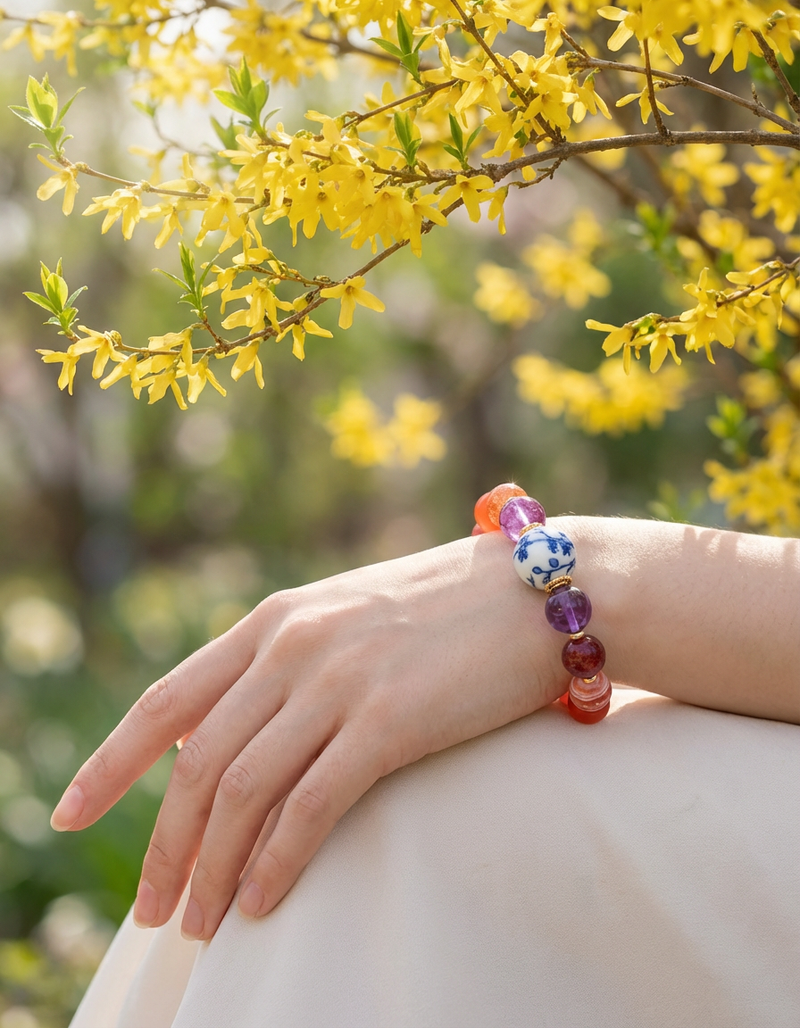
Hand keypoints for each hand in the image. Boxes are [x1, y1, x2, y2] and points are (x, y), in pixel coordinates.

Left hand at [50, 533, 567, 939]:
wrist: (540, 591)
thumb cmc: (446, 610)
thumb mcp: (345, 618)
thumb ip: (285, 663)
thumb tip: (229, 730)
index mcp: (274, 619)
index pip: (166, 701)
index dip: (111, 764)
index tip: (70, 815)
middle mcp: (292, 646)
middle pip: (199, 764)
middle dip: (166, 845)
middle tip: (153, 909)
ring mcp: (338, 681)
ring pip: (244, 791)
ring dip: (212, 868)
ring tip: (199, 922)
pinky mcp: (389, 721)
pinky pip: (310, 807)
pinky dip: (276, 863)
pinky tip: (260, 903)